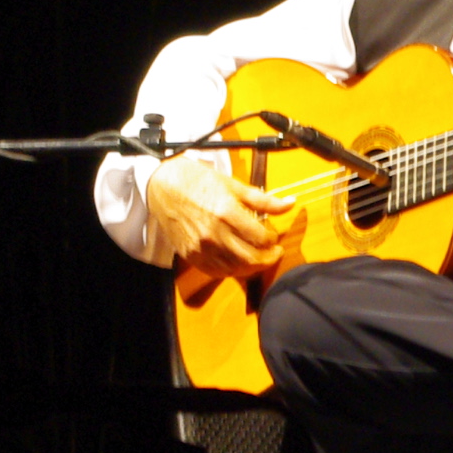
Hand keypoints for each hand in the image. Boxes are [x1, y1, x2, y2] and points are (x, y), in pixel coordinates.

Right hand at [147, 153, 298, 278]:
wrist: (163, 185)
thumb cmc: (198, 181)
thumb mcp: (233, 185)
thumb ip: (264, 200)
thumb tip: (290, 204)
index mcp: (227, 213)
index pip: (261, 238)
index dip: (273, 240)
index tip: (274, 236)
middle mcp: (214, 233)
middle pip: (251, 258)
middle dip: (268, 258)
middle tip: (274, 252)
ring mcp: (201, 247)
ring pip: (235, 269)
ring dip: (252, 266)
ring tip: (258, 257)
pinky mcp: (191, 255)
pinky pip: (216, 272)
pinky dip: (231, 270)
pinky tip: (238, 262)